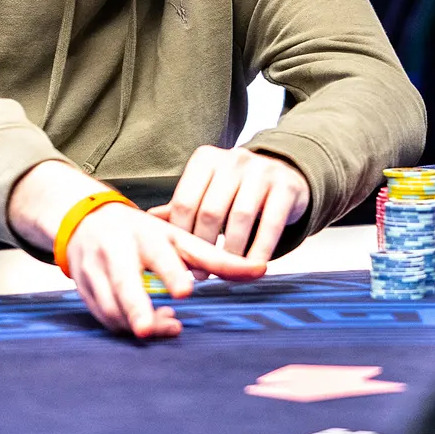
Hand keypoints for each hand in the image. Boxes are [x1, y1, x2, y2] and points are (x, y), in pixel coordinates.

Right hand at [8, 161, 265, 338]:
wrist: (85, 221)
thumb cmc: (144, 232)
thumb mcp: (178, 238)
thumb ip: (215, 257)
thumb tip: (259, 272)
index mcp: (147, 235)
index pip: (161, 255)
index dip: (172, 273)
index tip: (185, 292)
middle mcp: (117, 252)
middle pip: (125, 283)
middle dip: (138, 308)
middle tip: (153, 330)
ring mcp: (95, 271)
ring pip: (112, 307)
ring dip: (140, 323)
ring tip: (169, 326)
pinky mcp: (82, 290)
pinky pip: (103, 317)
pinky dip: (125, 327)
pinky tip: (148, 325)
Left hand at [149, 146, 310, 263]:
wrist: (286, 174)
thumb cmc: (236, 190)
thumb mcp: (207, 191)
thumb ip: (181, 206)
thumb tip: (147, 221)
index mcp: (206, 160)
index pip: (185, 201)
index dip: (181, 235)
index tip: (181, 260)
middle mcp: (233, 159)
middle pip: (211, 211)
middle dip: (204, 247)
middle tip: (201, 274)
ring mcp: (262, 170)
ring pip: (240, 218)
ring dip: (231, 251)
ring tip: (226, 272)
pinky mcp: (287, 186)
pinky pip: (271, 224)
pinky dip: (260, 249)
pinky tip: (252, 266)